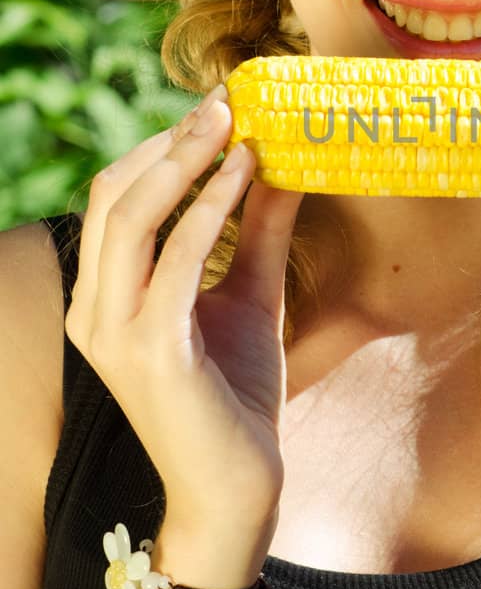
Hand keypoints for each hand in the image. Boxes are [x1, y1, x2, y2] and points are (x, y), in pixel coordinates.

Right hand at [65, 84, 303, 533]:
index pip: (114, 197)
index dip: (161, 145)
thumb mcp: (249, 296)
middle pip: (112, 195)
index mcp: (102, 297)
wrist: (241, 488)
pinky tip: (244, 173)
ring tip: (232, 123)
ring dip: (182, 160)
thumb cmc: (238, 398)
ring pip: (129, 216)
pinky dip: (208, 207)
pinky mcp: (149, 350)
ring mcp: (113, 332)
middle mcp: (93, 310)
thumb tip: (280, 164)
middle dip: (170, 140)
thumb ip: (257, 232)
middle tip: (225, 101)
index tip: (217, 105)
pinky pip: (173, 259)